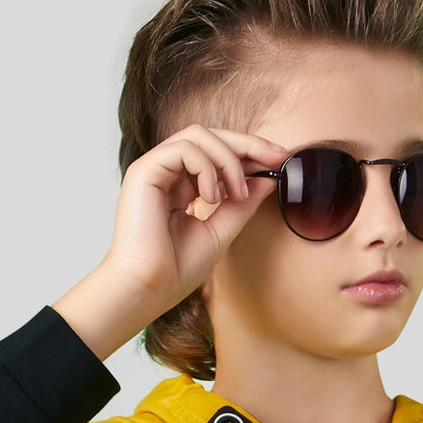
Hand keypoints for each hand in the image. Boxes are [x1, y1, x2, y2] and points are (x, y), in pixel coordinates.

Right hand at [53, 125, 287, 357]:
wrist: (150, 287)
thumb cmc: (177, 269)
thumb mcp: (221, 231)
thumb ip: (241, 204)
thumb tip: (267, 180)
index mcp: (180, 186)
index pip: (215, 154)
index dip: (248, 152)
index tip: (278, 159)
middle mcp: (166, 173)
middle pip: (209, 136)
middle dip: (247, 144)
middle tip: (275, 156)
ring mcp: (154, 169)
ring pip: (198, 135)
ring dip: (228, 160)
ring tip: (236, 194)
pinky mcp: (144, 170)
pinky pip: (184, 148)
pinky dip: (206, 168)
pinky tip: (211, 197)